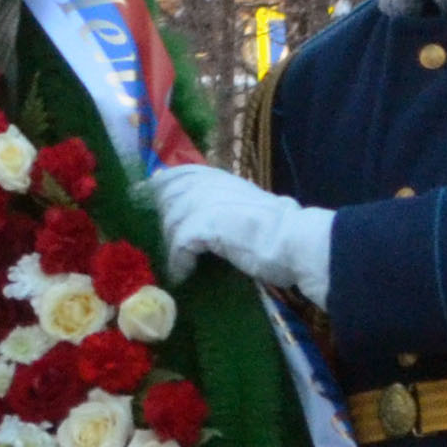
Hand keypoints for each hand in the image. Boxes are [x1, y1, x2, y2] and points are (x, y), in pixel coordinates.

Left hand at [146, 162, 338, 305]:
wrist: (296, 241)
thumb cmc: (283, 231)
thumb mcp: (250, 207)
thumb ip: (228, 205)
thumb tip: (211, 217)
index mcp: (224, 179)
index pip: (182, 172)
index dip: (164, 184)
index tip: (151, 196)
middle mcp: (211, 185)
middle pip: (169, 195)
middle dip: (164, 219)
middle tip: (168, 244)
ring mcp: (206, 202)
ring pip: (171, 221)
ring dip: (172, 246)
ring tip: (180, 264)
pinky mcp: (203, 225)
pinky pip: (179, 244)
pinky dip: (179, 262)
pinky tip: (185, 273)